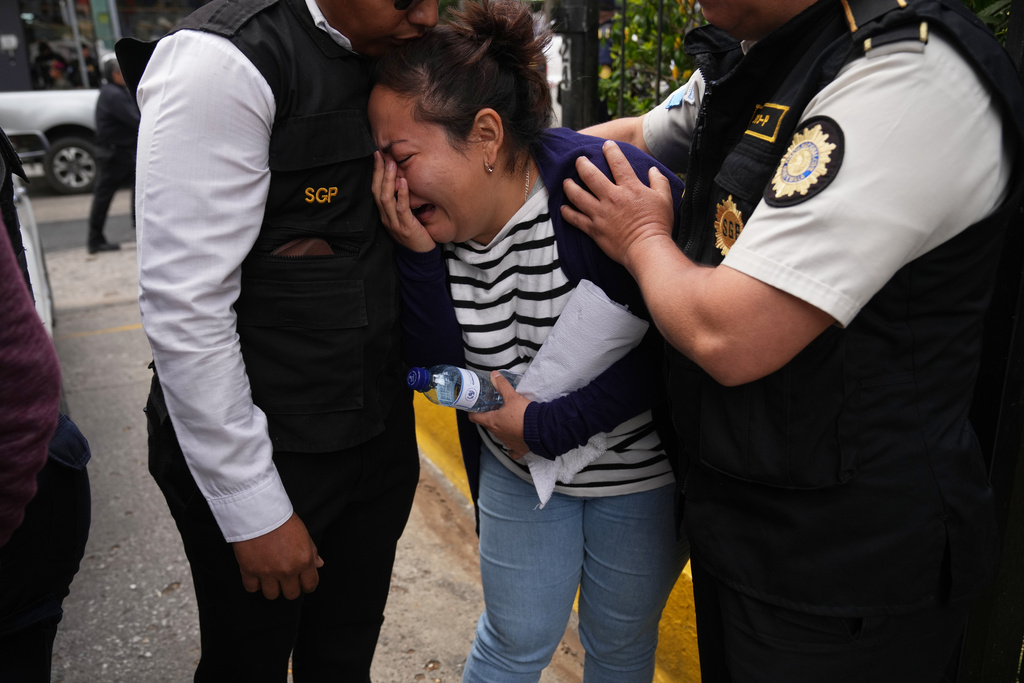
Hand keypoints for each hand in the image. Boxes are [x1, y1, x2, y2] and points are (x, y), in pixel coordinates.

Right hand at [232, 512, 323, 599]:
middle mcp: (287, 570)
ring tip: (270, 576)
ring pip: (272, 595)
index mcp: (304, 560)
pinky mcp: (249, 570)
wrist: (259, 511)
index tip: (303, 583)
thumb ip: (312, 551)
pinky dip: (254, 583)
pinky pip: (252, 588)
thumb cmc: (282, 519)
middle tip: (286, 578)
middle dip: (290, 587)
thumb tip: (319, 564)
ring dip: (272, 587)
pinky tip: (256, 574)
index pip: (310, 585)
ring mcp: (268, 572)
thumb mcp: (303, 533)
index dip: (307, 585)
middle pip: (291, 594)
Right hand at [372, 151, 435, 252]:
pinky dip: (401, 194)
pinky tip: (403, 182)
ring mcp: (394, 223)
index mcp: (384, 214)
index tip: (376, 155)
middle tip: (380, 154)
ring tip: (392, 164)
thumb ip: (401, 201)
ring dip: (388, 180)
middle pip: (377, 191)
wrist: (420, 256)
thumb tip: (402, 180)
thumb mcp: (405, 216)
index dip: (375, 172)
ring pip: (386, 198)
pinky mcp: (406, 227)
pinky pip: (401, 208)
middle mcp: (386, 217)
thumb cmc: (415, 233)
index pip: (375, 190)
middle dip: (378, 172)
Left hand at [469, 371, 530, 459]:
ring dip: (501, 428)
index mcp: (493, 422)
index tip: (473, 407)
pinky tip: (514, 440)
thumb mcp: (512, 396)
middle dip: (489, 417)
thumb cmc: (524, 414)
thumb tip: (493, 375)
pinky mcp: (518, 448)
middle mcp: (498, 433)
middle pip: (488, 425)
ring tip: (507, 419)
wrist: (541, 429)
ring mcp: (507, 442)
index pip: (475, 418)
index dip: (472, 412)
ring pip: (499, 435)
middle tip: (493, 408)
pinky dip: (512, 446)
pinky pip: (512, 450)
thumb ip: (501, 385)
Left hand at [560, 140, 675, 274]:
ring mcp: (600, 213)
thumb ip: (659, 182)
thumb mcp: (665, 199)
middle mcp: (611, 197)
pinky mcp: (594, 229)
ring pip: (578, 196)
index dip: (611, 151)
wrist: (647, 249)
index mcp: (629, 188)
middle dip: (582, 165)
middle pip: (590, 175)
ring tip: (566, 181)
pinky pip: (576, 219)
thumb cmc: (658, 225)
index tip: (606, 145)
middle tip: (579, 160)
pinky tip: (563, 209)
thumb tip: (653, 170)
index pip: (617, 163)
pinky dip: (567, 213)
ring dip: (570, 186)